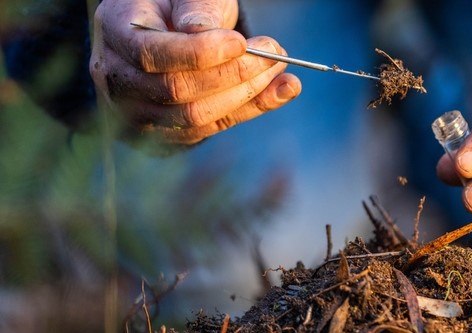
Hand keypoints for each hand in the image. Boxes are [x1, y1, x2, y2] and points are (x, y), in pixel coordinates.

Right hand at [89, 0, 301, 144]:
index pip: (150, 53)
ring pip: (194, 117)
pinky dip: (250, 110)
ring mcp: (136, 111)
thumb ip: (196, 10)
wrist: (166, 30)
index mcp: (115, 31)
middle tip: (274, 53)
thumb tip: (205, 34)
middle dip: (232, 74)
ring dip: (247, 96)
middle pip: (174, 90)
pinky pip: (210, 130)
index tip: (241, 42)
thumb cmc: (177, 5)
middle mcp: (116, 77)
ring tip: (281, 71)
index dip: (198, 53)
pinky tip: (281, 91)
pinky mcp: (164, 133)